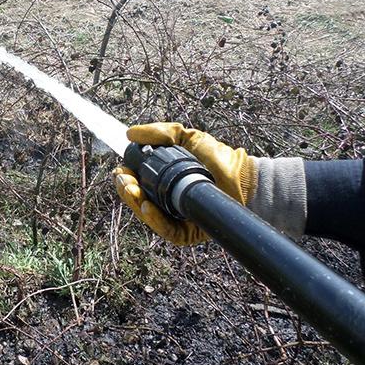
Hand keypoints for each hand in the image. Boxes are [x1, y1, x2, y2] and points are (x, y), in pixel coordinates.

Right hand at [113, 122, 256, 244]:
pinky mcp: (187, 233)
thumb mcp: (186, 138)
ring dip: (135, 204)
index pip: (135, 182)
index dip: (125, 177)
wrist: (243, 178)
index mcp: (161, 181)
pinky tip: (148, 208)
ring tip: (133, 191)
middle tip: (126, 180)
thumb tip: (130, 133)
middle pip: (136, 200)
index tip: (122, 169)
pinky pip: (166, 230)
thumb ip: (161, 132)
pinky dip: (154, 220)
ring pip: (146, 216)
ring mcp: (174, 218)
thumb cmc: (218, 158)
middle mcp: (165, 200)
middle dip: (126, 190)